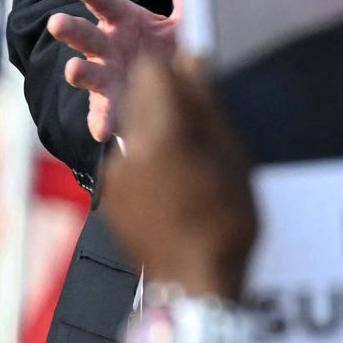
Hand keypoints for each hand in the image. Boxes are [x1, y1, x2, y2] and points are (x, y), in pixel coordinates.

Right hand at [46, 0, 183, 141]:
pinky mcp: (112, 105)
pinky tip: (101, 131)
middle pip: (85, 35)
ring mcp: (107, 77)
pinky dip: (100, 121)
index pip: (104, 2)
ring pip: (88, 74)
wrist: (173, 86)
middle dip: (71, 29)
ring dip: (78, 73)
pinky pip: (103, 114)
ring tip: (72, 71)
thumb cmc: (168, 46)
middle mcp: (108, 47)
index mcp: (121, 20)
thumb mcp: (182, 20)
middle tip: (56, 23)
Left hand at [98, 54, 258, 298]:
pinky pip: (127, 159)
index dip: (176, 69)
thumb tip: (191, 58)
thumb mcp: (232, 156)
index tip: (197, 83)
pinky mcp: (110, 197)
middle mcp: (128, 149)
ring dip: (156, 128)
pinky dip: (147, 160)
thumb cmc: (226, 221)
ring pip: (133, 127)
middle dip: (165, 96)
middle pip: (139, 95)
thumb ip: (206, 103)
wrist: (196, 285)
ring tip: (190, 161)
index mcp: (162, 134)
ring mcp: (114, 176)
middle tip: (197, 121)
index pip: (154, 70)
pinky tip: (174, 186)